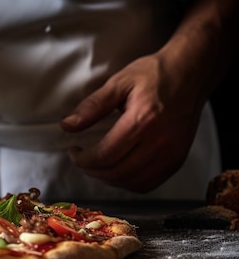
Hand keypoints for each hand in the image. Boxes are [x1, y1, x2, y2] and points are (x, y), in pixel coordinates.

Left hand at [60, 54, 203, 192]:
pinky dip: (127, 183)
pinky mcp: (178, 160)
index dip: (83, 159)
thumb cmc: (155, 74)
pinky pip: (148, 184)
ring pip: (131, 183)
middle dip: (92, 171)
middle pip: (117, 172)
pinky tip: (117, 170)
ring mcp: (172, 154)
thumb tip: (67, 125)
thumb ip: (92, 106)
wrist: (191, 73)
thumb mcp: (119, 83)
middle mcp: (161, 142)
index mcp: (143, 121)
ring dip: (108, 179)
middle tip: (81, 159)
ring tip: (96, 165)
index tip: (73, 151)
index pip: (105, 155)